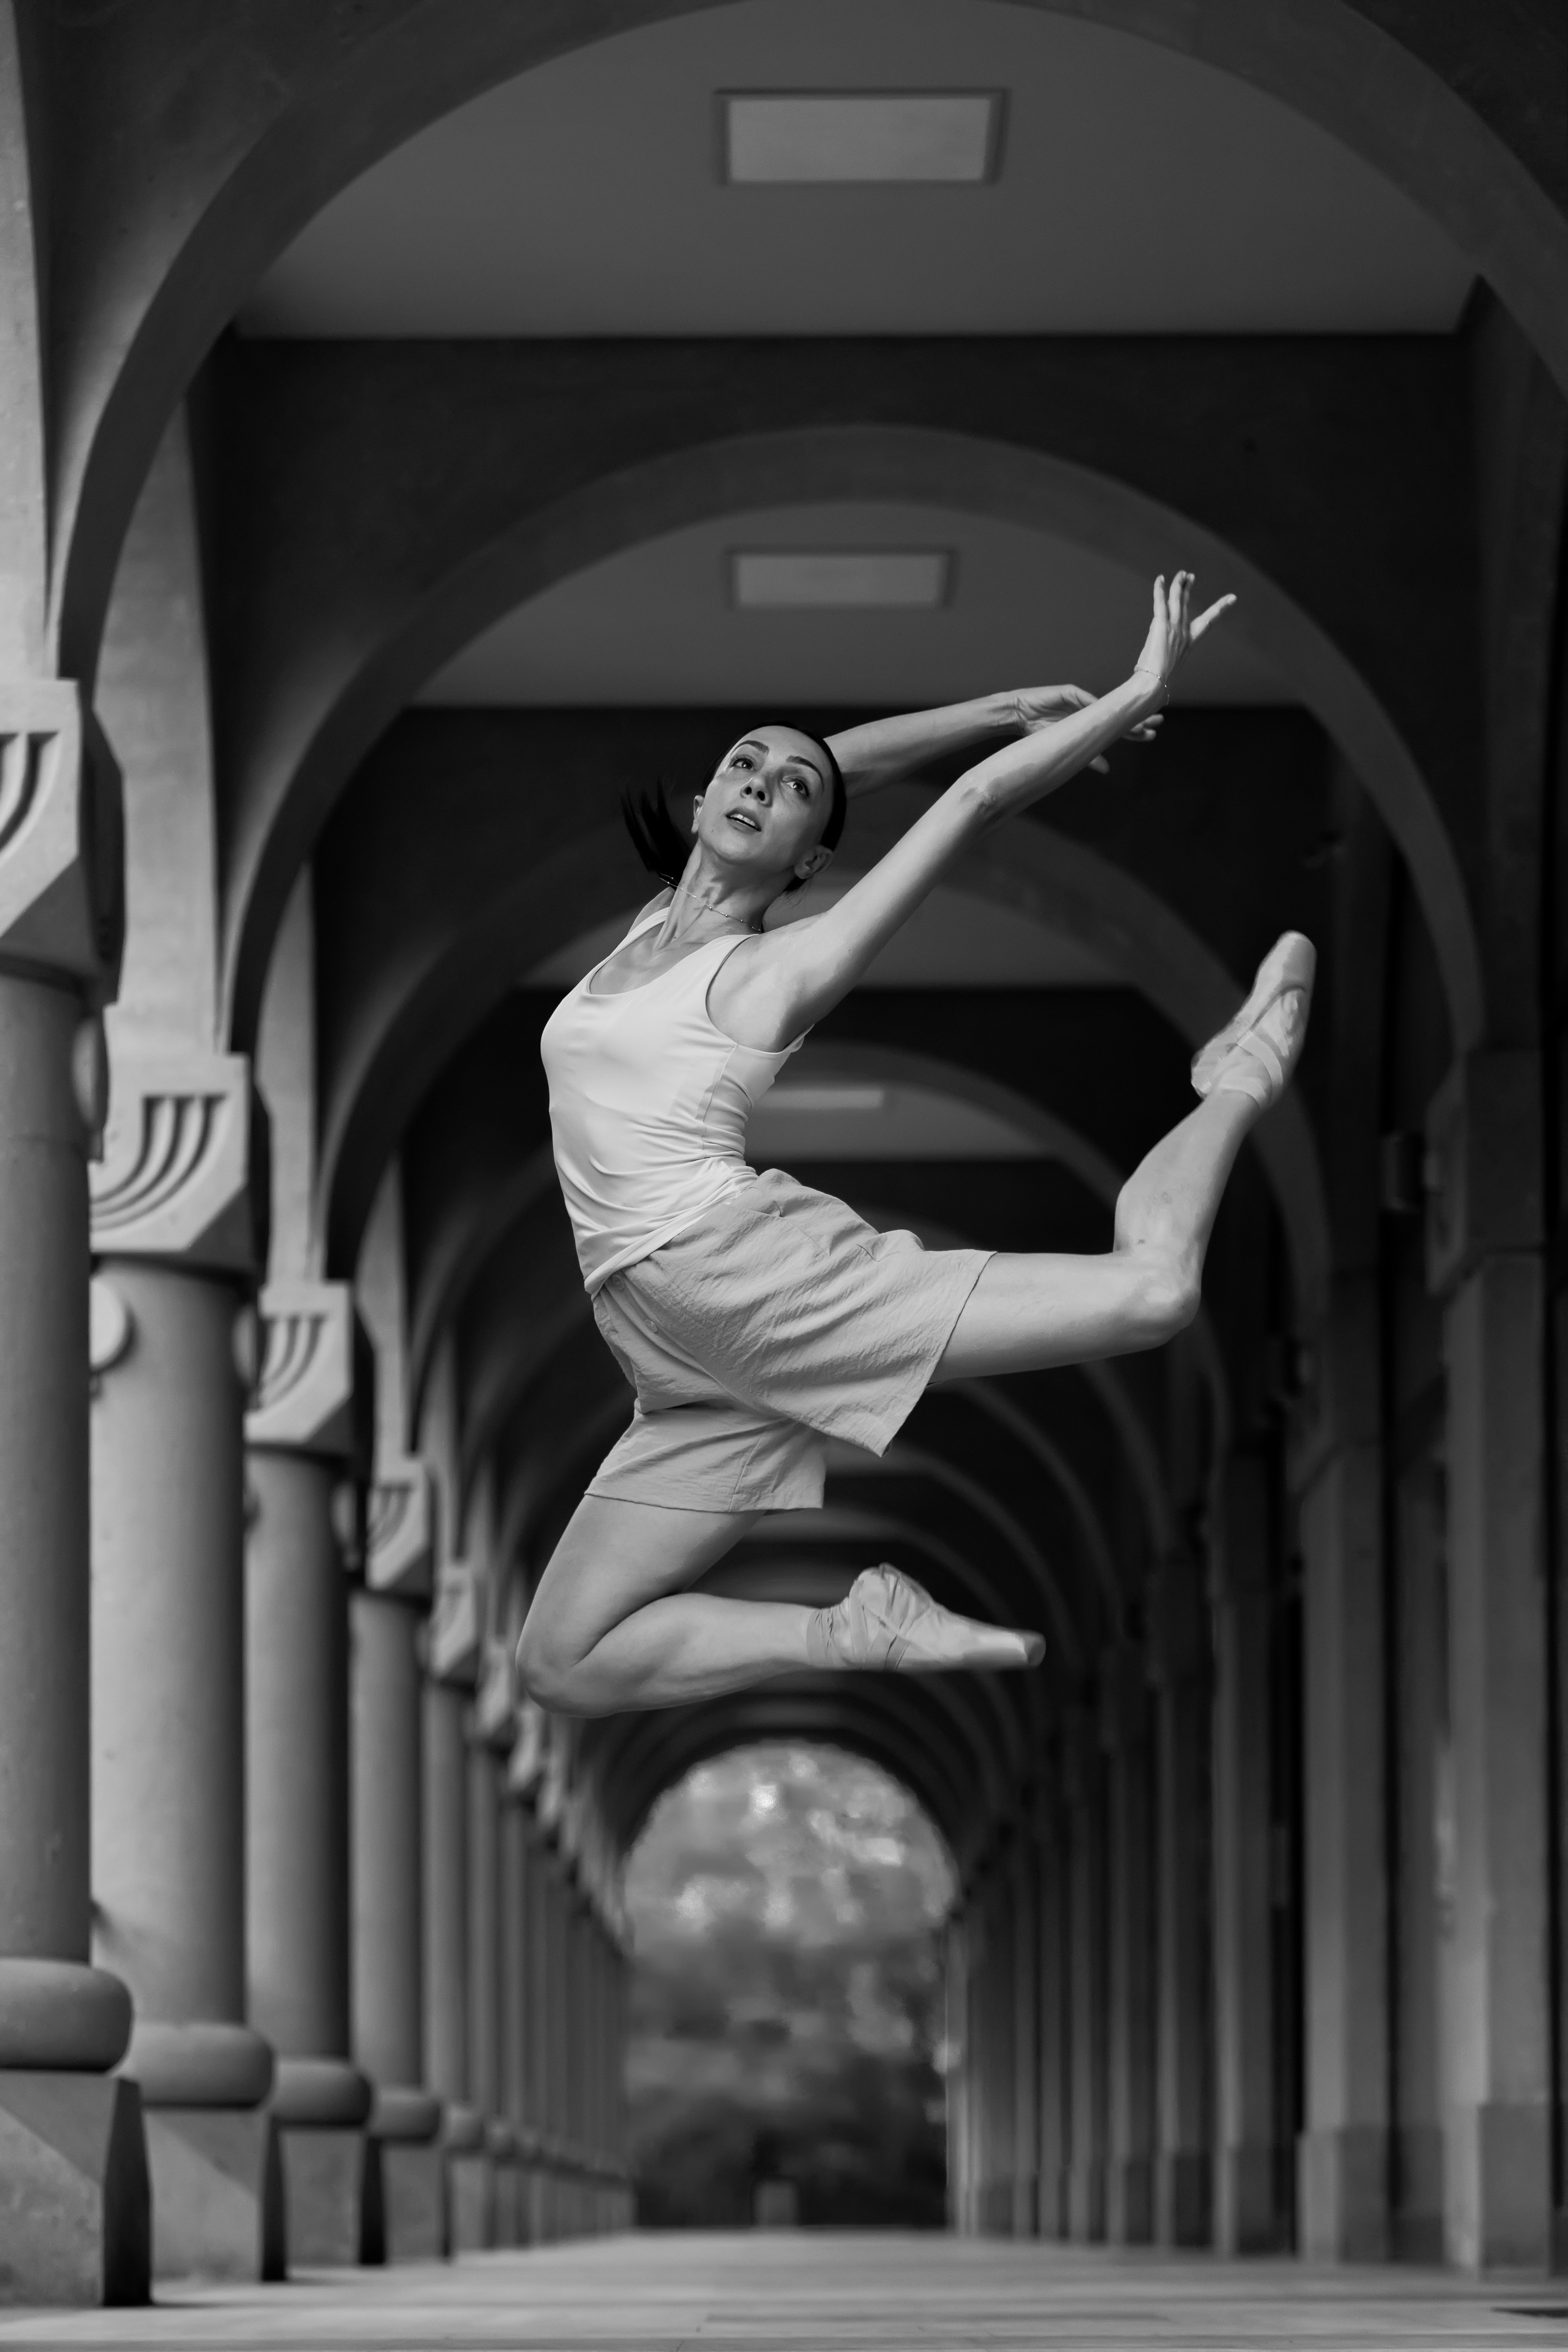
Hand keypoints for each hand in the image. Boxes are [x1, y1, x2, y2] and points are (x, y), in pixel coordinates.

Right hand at [1013, 682, 1161, 774]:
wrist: (1016, 715)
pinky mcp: (1069, 693)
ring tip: (1141, 720)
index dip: (1134, 730)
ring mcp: (1081, 700)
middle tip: (1158, 722)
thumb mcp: (1065, 746)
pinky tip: (1111, 712)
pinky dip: (1098, 706)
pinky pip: (1087, 700)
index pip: (1117, 726)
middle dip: (1138, 718)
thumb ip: (1087, 756)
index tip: (1151, 734)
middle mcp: (1089, 709)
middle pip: (1118, 713)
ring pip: (1107, 706)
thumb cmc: (1037, 731)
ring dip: (1123, 713)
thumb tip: (1107, 768)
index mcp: (1090, 722)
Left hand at [1132, 571, 1234, 700]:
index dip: (1219, 609)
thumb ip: (1167, 670)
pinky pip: (1161, 602)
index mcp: (1189, 644)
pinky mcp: (1161, 626)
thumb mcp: (1167, 673)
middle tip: (1189, 576)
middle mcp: (1184, 634)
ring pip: (1178, 599)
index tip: (1232, 598)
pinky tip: (1160, 579)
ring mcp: (1174, 628)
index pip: (1207, 623)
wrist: (1154, 686)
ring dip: (1179, 584)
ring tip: (1180, 573)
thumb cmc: (1159, 685)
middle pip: (1187, 605)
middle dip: (1188, 588)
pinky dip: (1160, 590)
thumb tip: (1160, 684)